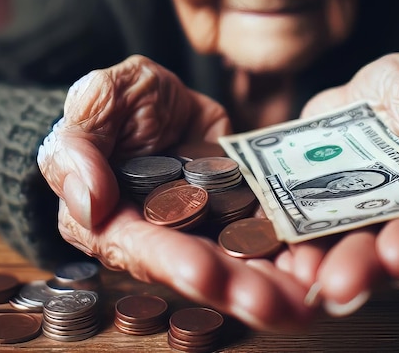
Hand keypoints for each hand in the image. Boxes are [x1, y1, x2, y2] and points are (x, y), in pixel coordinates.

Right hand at [37, 55, 312, 330]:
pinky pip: (265, 230)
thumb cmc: (119, 100)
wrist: (161, 96)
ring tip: (306, 295)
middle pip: (198, 267)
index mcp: (112, 217)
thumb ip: (79, 147)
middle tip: (275, 301)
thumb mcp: (96, 101)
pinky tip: (319, 262)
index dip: (172, 261)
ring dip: (272, 282)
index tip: (205, 274)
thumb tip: (87, 202)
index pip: (139, 246)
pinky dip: (292, 249)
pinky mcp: (239, 208)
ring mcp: (206, 224)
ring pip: (237, 260)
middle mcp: (162, 232)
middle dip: (236, 287)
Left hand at [275, 53, 398, 316]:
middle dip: (359, 268)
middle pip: (375, 253)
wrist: (359, 87)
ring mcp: (342, 216)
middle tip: (339, 282)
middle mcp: (387, 220)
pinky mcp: (303, 205)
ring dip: (315, 264)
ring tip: (298, 267)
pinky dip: (277, 236)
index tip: (395, 251)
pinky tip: (266, 244)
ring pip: (331, 248)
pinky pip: (288, 225)